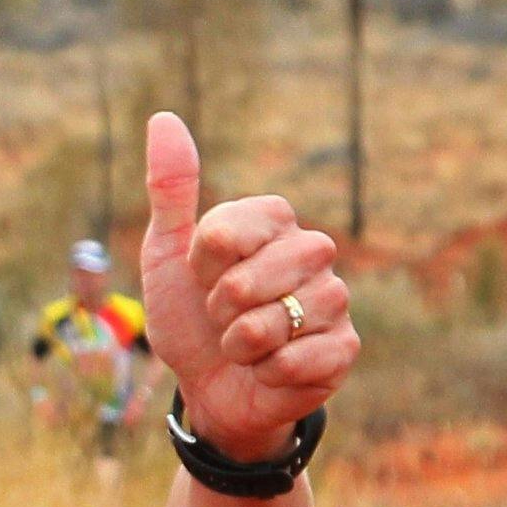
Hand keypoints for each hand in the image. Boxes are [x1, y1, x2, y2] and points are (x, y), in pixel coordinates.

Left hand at [136, 111, 356, 462]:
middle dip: (219, 311)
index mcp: (274, 219)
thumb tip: (163, 118)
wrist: (209, 388)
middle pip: (246, 282)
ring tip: (245, 344)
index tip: (202, 277)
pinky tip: (270, 369)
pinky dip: (267, 372)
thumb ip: (170, 189)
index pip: (223, 233)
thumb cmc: (190, 317)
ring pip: (272, 322)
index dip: (200, 267)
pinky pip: (296, 360)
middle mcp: (312, 250)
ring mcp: (334, 299)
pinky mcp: (344, 347)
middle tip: (224, 316)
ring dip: (240, 344)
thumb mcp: (166, 254)